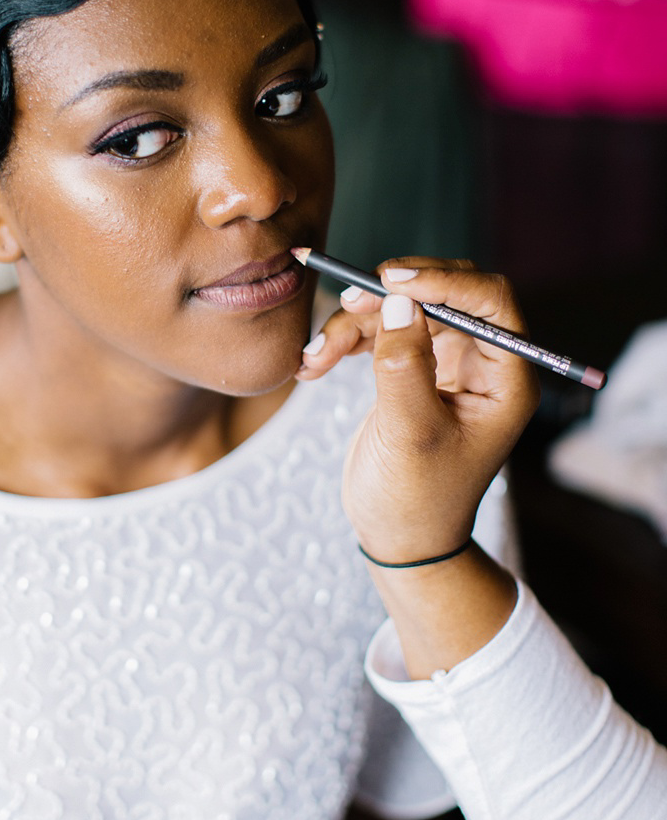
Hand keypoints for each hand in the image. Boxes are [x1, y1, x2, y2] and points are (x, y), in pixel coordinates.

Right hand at [297, 259, 539, 563]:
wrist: (399, 539)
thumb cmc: (418, 498)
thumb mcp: (410, 434)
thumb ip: (405, 366)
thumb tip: (399, 303)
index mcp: (505, 377)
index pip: (489, 301)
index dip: (443, 280)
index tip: (393, 281)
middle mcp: (482, 362)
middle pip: (442, 294)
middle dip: (392, 295)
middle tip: (350, 299)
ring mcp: (446, 363)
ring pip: (402, 310)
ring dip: (355, 324)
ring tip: (316, 356)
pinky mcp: (412, 369)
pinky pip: (380, 332)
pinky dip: (345, 342)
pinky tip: (313, 365)